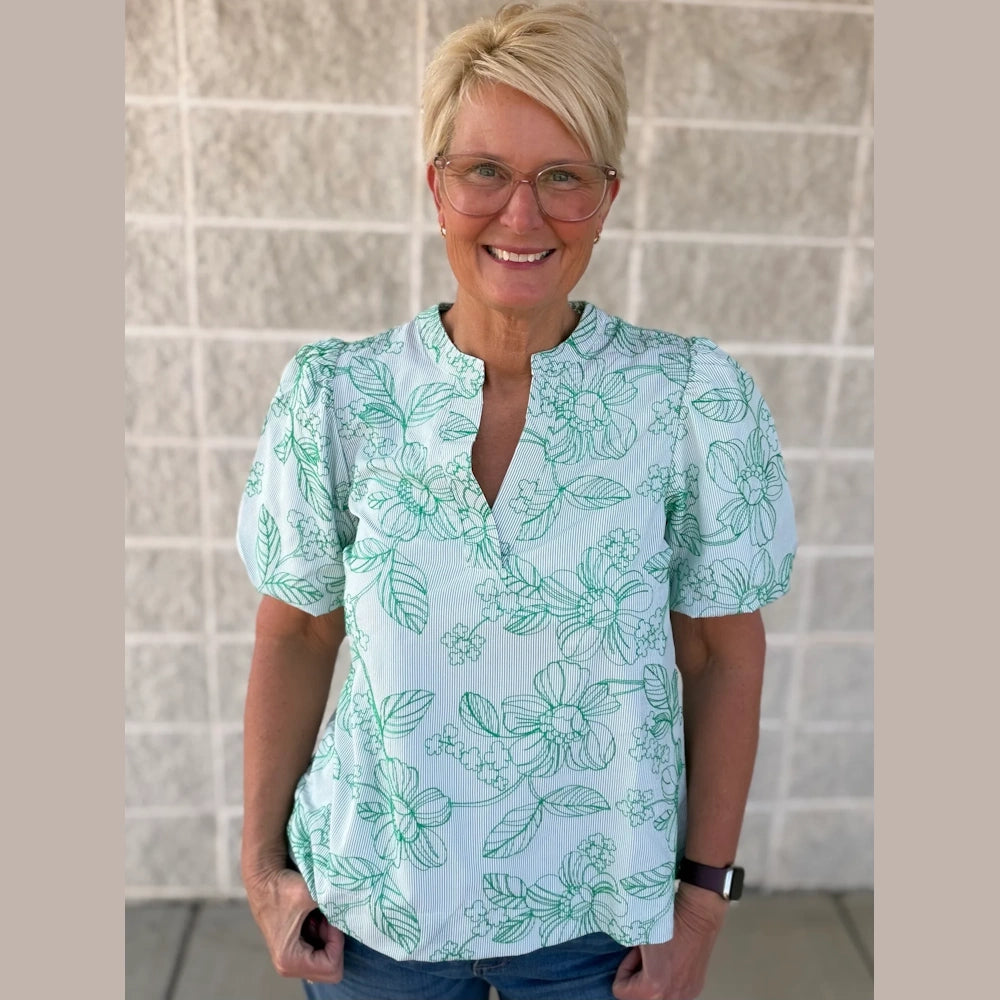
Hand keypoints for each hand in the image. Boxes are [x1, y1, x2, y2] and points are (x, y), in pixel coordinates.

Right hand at [244, 866, 344, 982]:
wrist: (263, 879)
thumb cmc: (283, 887)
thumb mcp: (310, 895)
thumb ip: (333, 905)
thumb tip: (357, 907)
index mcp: (290, 960)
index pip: (332, 967)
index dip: (337, 941)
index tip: (330, 918)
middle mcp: (288, 966)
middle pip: (330, 969)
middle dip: (333, 942)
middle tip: (325, 918)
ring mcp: (290, 961)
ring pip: (326, 961)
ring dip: (327, 938)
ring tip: (318, 916)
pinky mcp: (292, 951)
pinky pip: (318, 953)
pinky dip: (321, 936)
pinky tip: (313, 919)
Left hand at [612, 884, 727, 999]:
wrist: (698, 915)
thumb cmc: (668, 922)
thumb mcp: (638, 938)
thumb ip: (626, 958)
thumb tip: (620, 962)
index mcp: (654, 987)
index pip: (620, 991)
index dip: (624, 968)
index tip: (634, 953)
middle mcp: (671, 997)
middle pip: (638, 998)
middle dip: (637, 979)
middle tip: (645, 958)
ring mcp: (686, 994)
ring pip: (656, 997)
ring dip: (651, 982)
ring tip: (658, 959)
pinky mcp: (695, 988)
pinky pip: (672, 993)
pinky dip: (667, 982)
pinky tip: (671, 963)